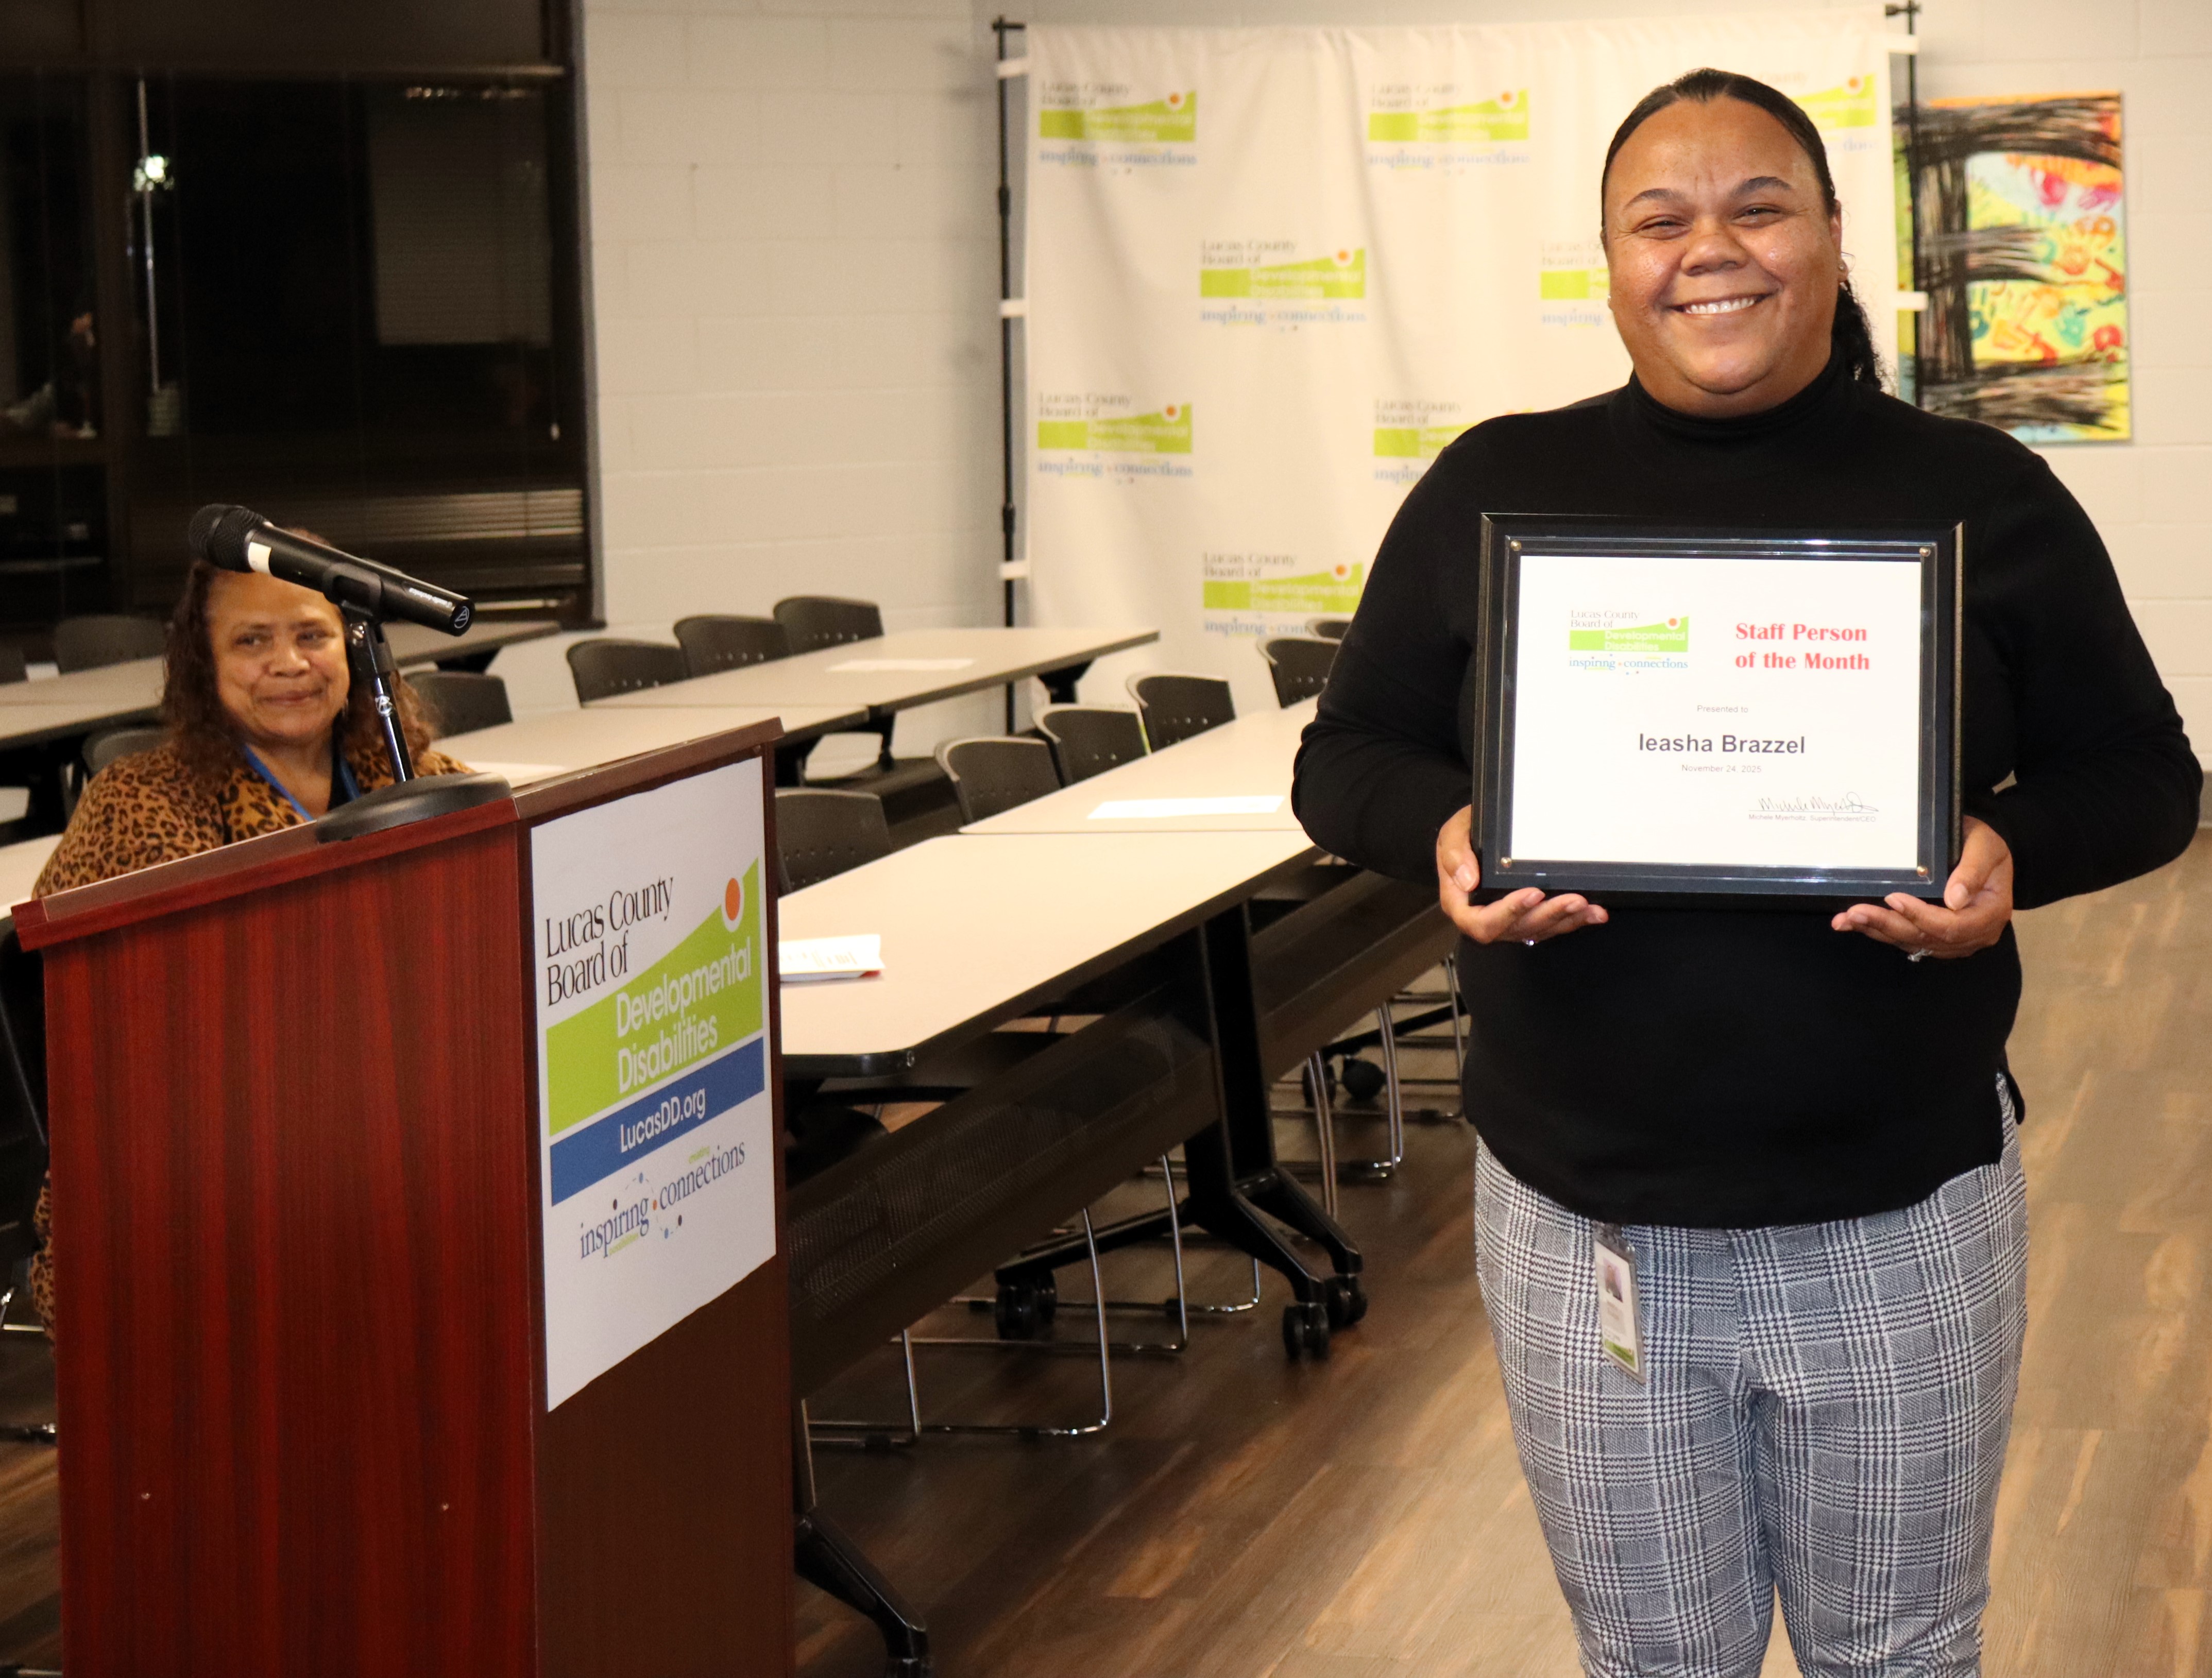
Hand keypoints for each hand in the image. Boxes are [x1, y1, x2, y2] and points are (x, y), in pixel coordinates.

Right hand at [1436, 805, 1608, 945]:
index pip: (1482, 922)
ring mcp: (1508, 921)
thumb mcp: (1451, 836)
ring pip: (1537, 930)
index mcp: (1461, 905)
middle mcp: (1485, 918)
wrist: (1474, 834)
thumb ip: (1455, 856)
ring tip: (1588, 906)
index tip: (1533, 892)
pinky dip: (1573, 920)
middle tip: (1574, 899)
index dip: (1510, 912)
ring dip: (1565, 920)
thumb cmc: (1462, 836)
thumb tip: (1468, 881)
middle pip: (1516, 929)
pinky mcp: (1527, 917)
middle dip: (1548, 915)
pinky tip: (1594, 913)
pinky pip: (1549, 925)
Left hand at [1831, 815, 2012, 959]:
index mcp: (1990, 914)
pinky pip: (1906, 939)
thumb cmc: (1986, 845)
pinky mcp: (1935, 938)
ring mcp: (1955, 940)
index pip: (1953, 926)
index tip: (1893, 898)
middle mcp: (1973, 934)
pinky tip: (1854, 924)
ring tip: (1845, 920)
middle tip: (1854, 912)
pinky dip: (1879, 932)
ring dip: (1877, 931)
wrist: (1984, 851)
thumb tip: (1955, 899)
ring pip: (1912, 942)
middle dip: (1888, 925)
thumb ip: (1972, 871)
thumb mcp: (1985, 848)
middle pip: (1927, 938)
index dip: (1920, 916)